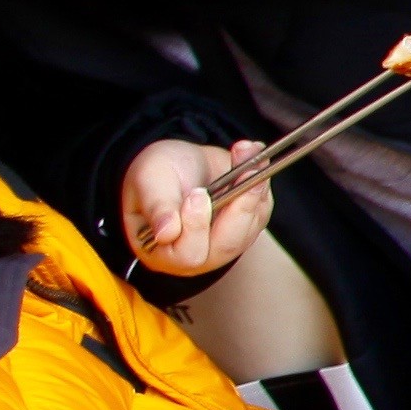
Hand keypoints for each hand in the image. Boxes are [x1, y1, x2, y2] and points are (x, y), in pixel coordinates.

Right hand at [120, 139, 273, 279]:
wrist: (177, 162)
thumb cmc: (155, 177)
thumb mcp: (148, 183)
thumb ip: (157, 207)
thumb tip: (166, 233)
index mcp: (164, 253)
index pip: (188, 255)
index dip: (196, 227)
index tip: (198, 195)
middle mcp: (199, 254)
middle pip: (227, 245)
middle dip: (238, 209)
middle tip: (240, 175)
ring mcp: (226, 241)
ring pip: (250, 226)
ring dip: (253, 190)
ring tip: (248, 159)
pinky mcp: (248, 222)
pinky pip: (262, 207)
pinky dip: (261, 179)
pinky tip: (253, 154)